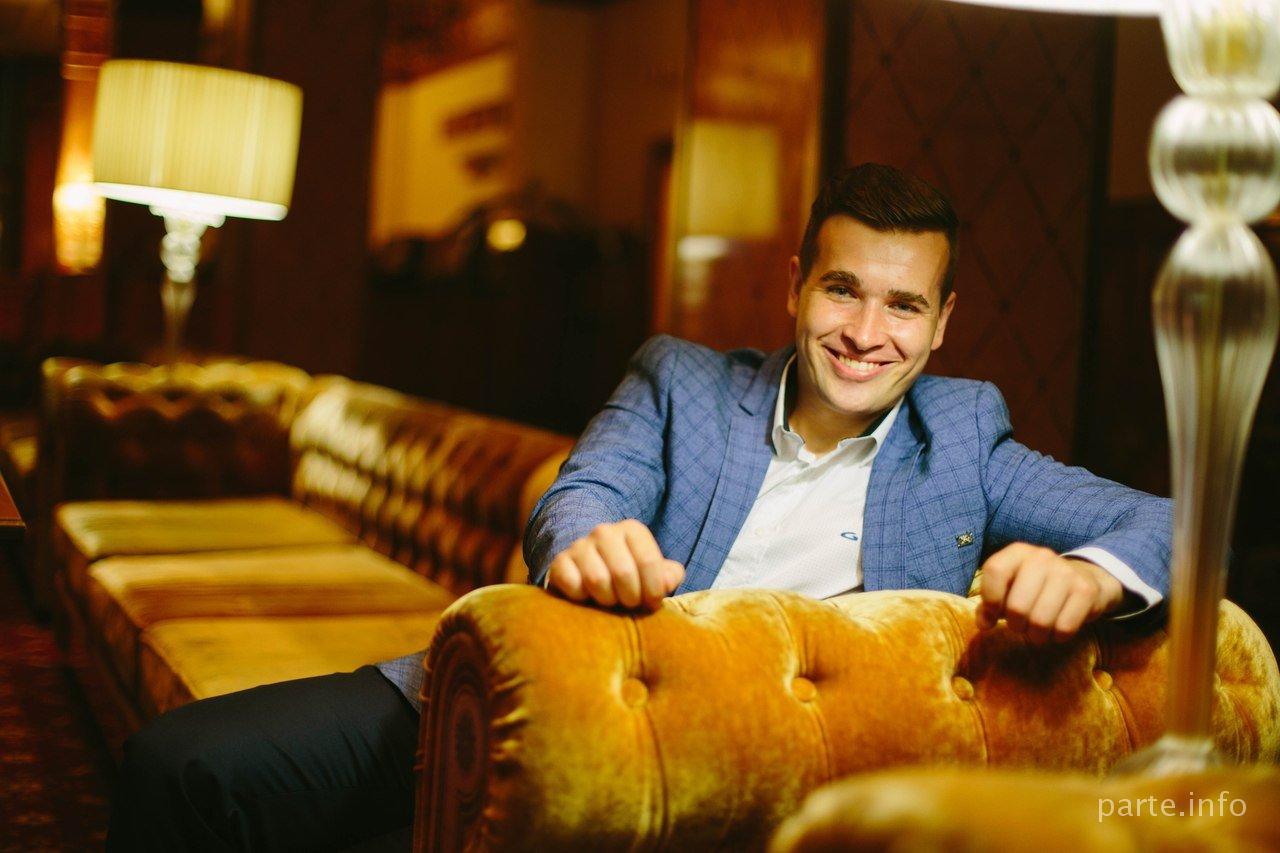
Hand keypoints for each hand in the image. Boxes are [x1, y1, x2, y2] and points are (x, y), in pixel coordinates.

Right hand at [546, 519, 684, 610]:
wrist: (589, 574)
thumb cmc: (629, 578)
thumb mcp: (653, 575)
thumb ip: (668, 576)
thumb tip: (666, 582)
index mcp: (632, 530)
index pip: (649, 562)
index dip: (653, 591)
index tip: (651, 604)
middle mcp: (604, 531)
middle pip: (624, 572)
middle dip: (631, 598)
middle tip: (630, 604)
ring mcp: (579, 545)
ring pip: (597, 580)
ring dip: (607, 600)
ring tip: (611, 601)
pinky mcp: (559, 562)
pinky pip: (573, 585)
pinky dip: (582, 598)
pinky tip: (587, 597)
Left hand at [976, 543, 1123, 643]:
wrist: (1084, 577)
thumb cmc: (1036, 587)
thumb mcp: (1010, 587)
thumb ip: (990, 604)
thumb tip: (983, 624)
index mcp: (1017, 552)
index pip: (995, 571)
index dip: (990, 599)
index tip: (994, 614)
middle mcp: (1041, 557)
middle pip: (1017, 606)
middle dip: (1016, 625)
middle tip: (1021, 625)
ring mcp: (1066, 572)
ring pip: (1040, 621)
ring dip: (1036, 634)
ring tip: (1038, 629)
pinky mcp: (1086, 590)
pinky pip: (1064, 628)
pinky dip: (1057, 636)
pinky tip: (1057, 628)